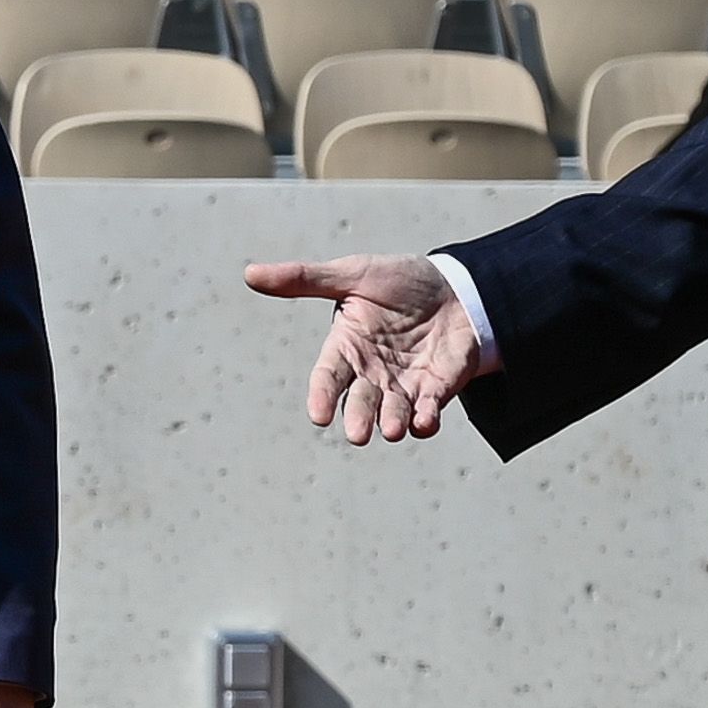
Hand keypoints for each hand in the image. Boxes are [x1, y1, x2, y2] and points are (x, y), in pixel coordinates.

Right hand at [244, 253, 491, 445]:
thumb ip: (306, 278)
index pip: (328, 377)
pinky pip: (427, 413)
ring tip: (393, 429)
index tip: (318, 415)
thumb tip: (249, 273)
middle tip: (358, 434)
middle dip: (358, 418)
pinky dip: (425, 421)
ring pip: (391, 413)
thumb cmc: (400, 281)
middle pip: (359, 401)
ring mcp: (402, 386)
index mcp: (345, 347)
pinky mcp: (434, 392)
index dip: (322, 396)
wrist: (457, 288)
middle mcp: (369, 373)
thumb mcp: (354, 273)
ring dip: (392, 422)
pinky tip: (424, 422)